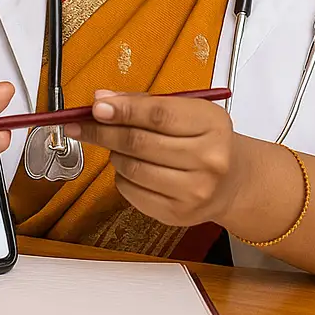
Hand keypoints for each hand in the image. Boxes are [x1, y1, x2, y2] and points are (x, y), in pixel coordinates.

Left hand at [64, 90, 245, 225]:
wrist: (233, 181)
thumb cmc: (204, 139)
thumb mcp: (186, 111)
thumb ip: (144, 102)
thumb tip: (101, 100)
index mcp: (212, 124)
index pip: (159, 115)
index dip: (124, 110)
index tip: (96, 106)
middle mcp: (208, 159)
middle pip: (140, 143)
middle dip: (104, 131)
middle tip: (82, 124)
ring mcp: (194, 191)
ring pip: (132, 169)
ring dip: (113, 154)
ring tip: (115, 146)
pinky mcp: (178, 214)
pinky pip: (132, 192)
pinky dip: (121, 176)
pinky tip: (129, 167)